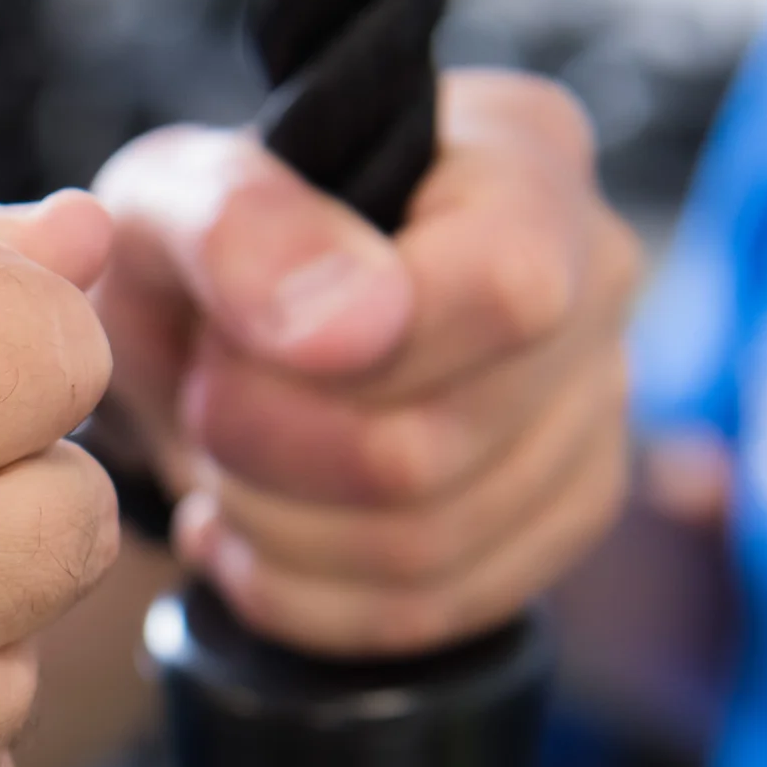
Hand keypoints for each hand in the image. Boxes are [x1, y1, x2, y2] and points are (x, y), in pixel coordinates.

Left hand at [89, 71, 638, 655]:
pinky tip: (247, 533)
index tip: (230, 352)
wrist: (204, 342)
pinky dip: (299, 592)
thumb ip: (242, 228)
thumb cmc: (202, 252)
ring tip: (222, 462)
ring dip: (273, 525)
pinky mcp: (558, 522)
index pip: (506, 292)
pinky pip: (429, 610)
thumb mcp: (170, 198)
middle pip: (438, 445)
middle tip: (202, 402)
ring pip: (427, 546)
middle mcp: (595, 277)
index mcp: (521, 156)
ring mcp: (594, 409)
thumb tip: (355, 323)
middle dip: (266, 445)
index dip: (354, 356)